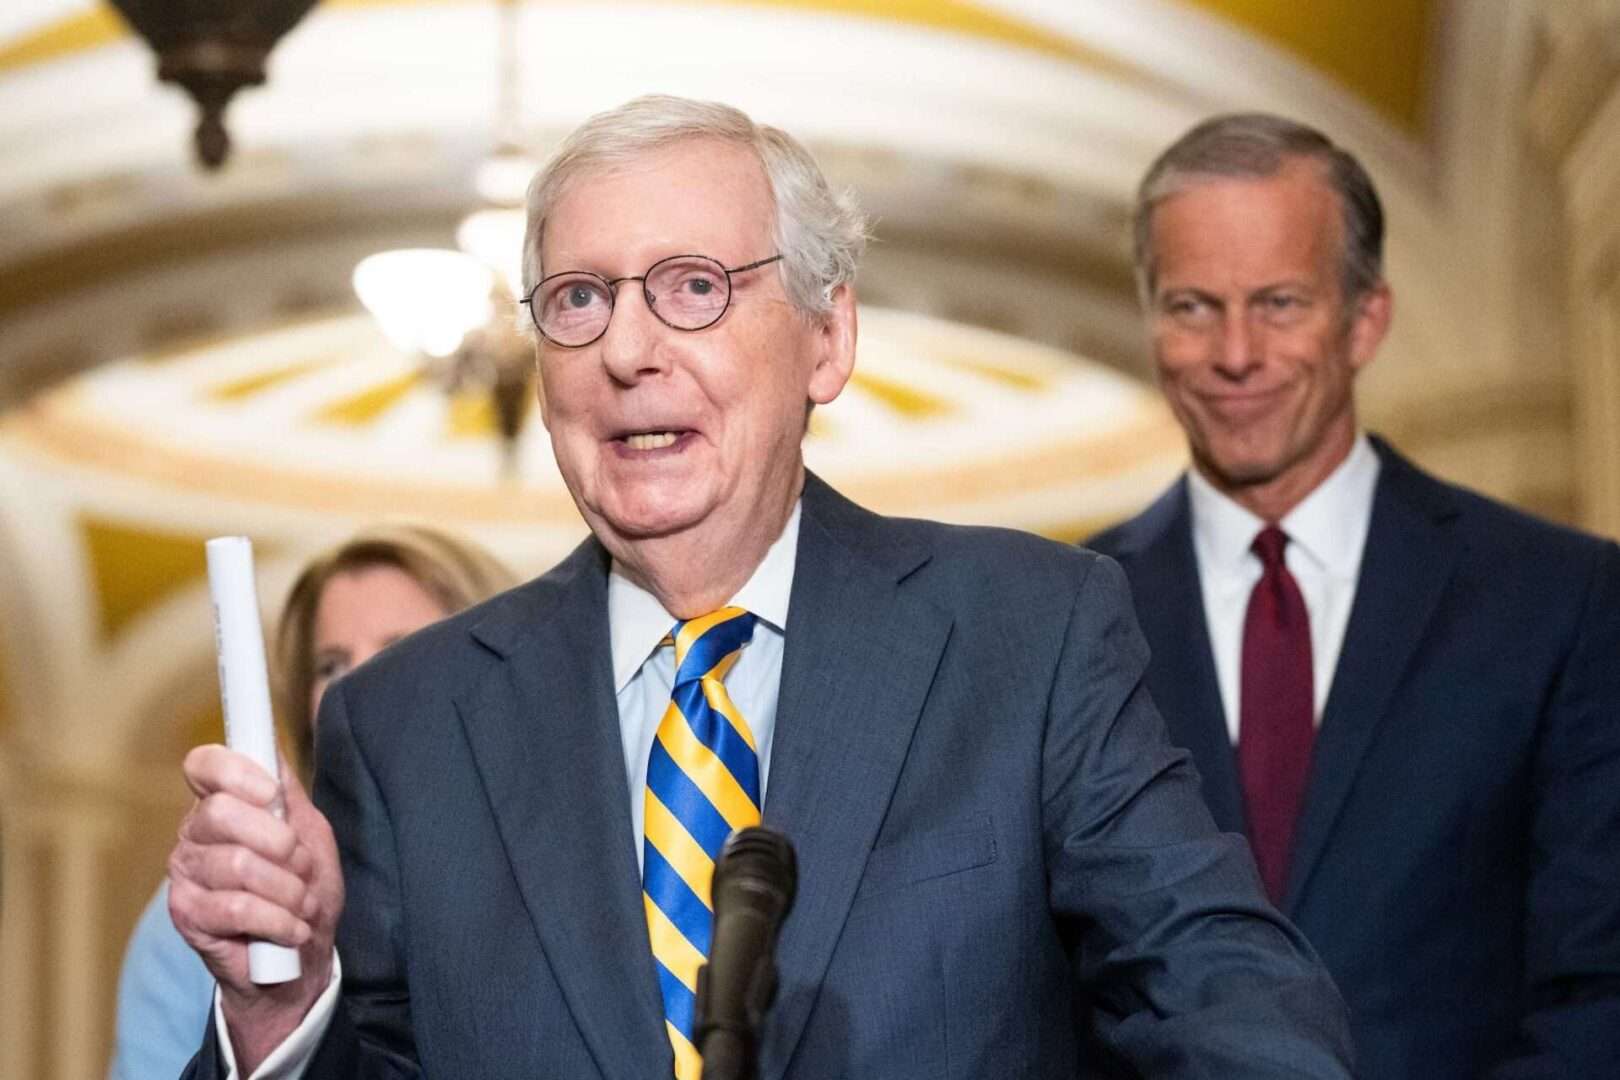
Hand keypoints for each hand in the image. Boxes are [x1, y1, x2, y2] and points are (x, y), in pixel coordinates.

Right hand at [168, 744, 344, 1071]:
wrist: (300, 958)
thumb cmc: (304, 890)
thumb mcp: (309, 833)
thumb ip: (289, 795)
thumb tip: (270, 751)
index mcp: (222, 803)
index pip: (204, 765)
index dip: (237, 773)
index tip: (272, 795)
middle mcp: (195, 832)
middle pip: (221, 813)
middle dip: (280, 843)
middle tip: (301, 867)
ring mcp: (186, 873)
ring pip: (237, 865)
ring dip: (287, 889)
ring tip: (301, 904)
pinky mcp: (186, 914)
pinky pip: (237, 907)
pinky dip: (278, 920)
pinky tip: (290, 929)